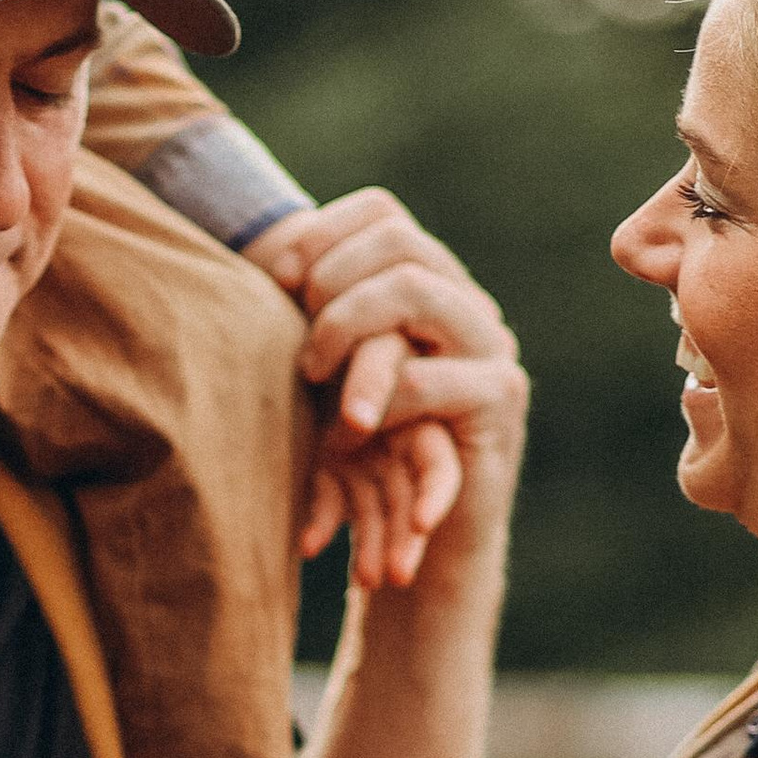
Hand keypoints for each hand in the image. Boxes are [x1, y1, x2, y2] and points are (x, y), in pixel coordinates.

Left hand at [252, 193, 526, 595]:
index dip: (322, 234)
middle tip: (301, 349)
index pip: (382, 213)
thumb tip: (258, 257)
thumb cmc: (362, 459)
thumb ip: (311, 318)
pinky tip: (353, 436)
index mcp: (429, 284)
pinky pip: (425, 379)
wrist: (418, 544)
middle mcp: (466, 303)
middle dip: (330, 285)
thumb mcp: (327, 376)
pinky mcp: (498, 399)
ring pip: (414, 292)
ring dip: (347, 329)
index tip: (277, 281)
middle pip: (398, 241)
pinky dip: (376, 402)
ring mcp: (490, 346)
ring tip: (315, 379)